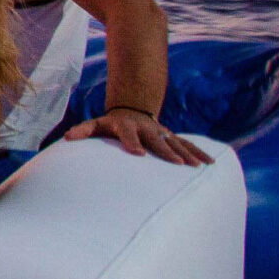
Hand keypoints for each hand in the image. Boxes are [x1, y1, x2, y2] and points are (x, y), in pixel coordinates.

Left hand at [63, 107, 212, 165]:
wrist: (131, 111)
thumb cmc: (110, 125)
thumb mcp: (95, 125)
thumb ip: (82, 130)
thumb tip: (66, 138)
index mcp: (126, 126)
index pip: (128, 134)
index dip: (132, 143)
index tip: (138, 154)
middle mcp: (146, 128)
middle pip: (157, 140)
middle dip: (167, 151)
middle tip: (177, 164)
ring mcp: (161, 132)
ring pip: (175, 142)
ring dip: (187, 154)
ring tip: (197, 167)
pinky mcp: (172, 137)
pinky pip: (187, 144)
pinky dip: (199, 152)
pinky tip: (211, 163)